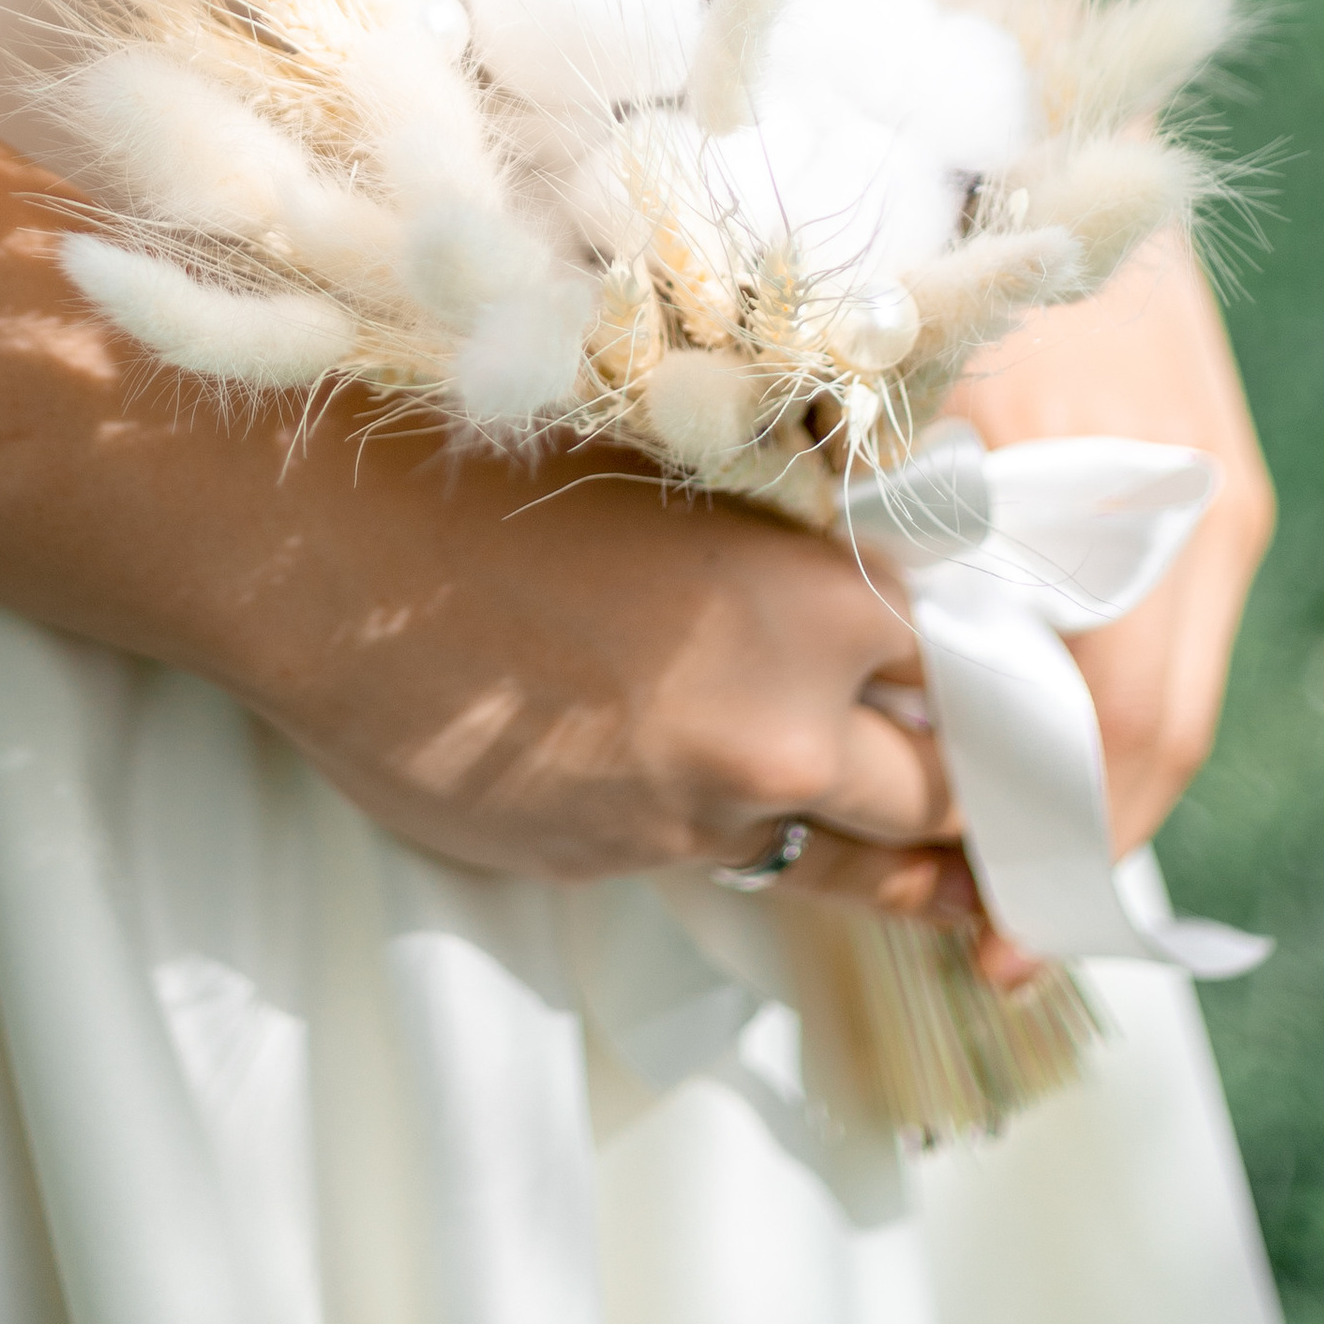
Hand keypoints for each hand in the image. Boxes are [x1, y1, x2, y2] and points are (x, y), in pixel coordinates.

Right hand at [213, 431, 963, 900]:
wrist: (327, 561)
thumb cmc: (492, 461)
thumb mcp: (682, 455)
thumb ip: (794, 523)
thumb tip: (878, 546)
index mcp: (819, 610)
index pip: (972, 659)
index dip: (984, 654)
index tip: (996, 658)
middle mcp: (780, 739)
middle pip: (936, 797)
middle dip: (961, 783)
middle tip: (983, 773)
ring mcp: (689, 822)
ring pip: (841, 865)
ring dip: (878, 851)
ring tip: (931, 863)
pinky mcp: (604, 868)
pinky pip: (705, 860)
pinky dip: (722, 827)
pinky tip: (699, 778)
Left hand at [944, 226, 1274, 876]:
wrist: (1016, 103)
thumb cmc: (928, 236)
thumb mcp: (887, 386)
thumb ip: (890, 535)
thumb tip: (881, 694)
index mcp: (1128, 495)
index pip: (1116, 729)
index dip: (1044, 841)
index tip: (982, 925)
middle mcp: (1195, 502)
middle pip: (1159, 729)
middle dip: (1071, 839)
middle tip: (986, 927)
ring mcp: (1209, 484)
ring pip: (1169, 681)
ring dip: (1091, 774)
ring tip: (1001, 852)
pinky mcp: (1199, 462)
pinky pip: (1160, 618)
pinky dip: (1102, 688)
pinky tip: (1030, 723)